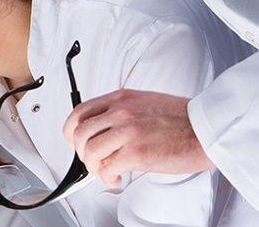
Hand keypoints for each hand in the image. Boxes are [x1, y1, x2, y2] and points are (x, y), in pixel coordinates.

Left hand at [63, 89, 213, 186]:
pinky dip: (106, 178)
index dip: (71, 131)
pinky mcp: (136, 153)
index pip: (79, 112)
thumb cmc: (180, 118)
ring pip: (90, 151)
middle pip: (80, 133)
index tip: (75, 142)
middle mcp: (120, 112)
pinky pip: (107, 168)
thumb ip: (119, 111)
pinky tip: (115, 178)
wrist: (205, 129)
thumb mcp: (143, 102)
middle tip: (90, 160)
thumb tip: (100, 130)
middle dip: (80, 151)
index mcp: (120, 99)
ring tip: (104, 171)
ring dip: (92, 166)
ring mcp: (127, 131)